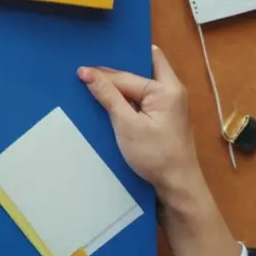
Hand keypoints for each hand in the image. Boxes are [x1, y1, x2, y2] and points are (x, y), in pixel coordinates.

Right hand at [79, 46, 241, 255]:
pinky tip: (107, 103)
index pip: (127, 75)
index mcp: (167, 88)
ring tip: (93, 86)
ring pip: (140, 83)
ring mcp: (168, 103)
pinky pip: (141, 98)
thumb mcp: (127, 125)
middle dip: (115, 70)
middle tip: (88, 73)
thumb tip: (86, 72)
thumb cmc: (156, 156)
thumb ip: (107, 95)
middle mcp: (171, 90)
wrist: (177, 186)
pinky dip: (125, 98)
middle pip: (139, 69)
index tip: (79, 73)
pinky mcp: (162, 116)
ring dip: (119, 85)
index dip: (103, 73)